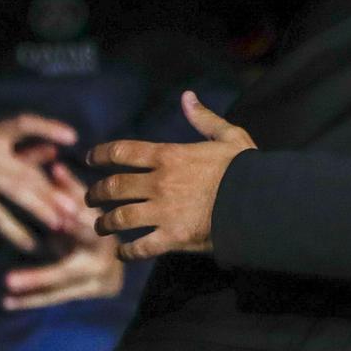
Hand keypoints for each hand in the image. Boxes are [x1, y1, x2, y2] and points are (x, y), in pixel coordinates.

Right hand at [0, 114, 79, 251]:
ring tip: (61, 224)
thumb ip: (23, 153)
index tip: (73, 137)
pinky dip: (16, 231)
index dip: (48, 128)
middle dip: (53, 191)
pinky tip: (31, 244)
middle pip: (27, 169)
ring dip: (41, 209)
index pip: (22, 123)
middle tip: (76, 208)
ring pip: (17, 190)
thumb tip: (55, 151)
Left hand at [3, 165, 124, 310]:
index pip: (84, 229)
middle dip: (39, 277)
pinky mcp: (85, 293)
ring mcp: (94, 280)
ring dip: (29, 291)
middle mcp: (100, 260)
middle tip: (8, 280)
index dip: (70, 226)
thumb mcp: (84, 207)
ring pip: (57, 289)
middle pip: (67, 271)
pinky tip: (5, 302)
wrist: (114, 262)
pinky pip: (54, 298)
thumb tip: (54, 165)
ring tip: (2, 290)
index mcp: (101, 231)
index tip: (52, 225)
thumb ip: (69, 189)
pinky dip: (29, 299)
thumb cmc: (92, 225)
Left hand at [87, 92, 255, 260]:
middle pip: (113, 187)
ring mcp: (163, 212)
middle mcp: (159, 183)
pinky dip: (127, 252)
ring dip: (105, 223)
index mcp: (168, 156)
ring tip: (100, 226)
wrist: (261, 202)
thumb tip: (187, 97)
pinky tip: (123, 252)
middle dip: (96, 193)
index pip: (121, 152)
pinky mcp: (172, 238)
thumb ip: (204, 119)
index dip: (100, 155)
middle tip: (91, 197)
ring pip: (119, 218)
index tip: (90, 159)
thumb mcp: (229, 136)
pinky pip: (140, 247)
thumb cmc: (247, 169)